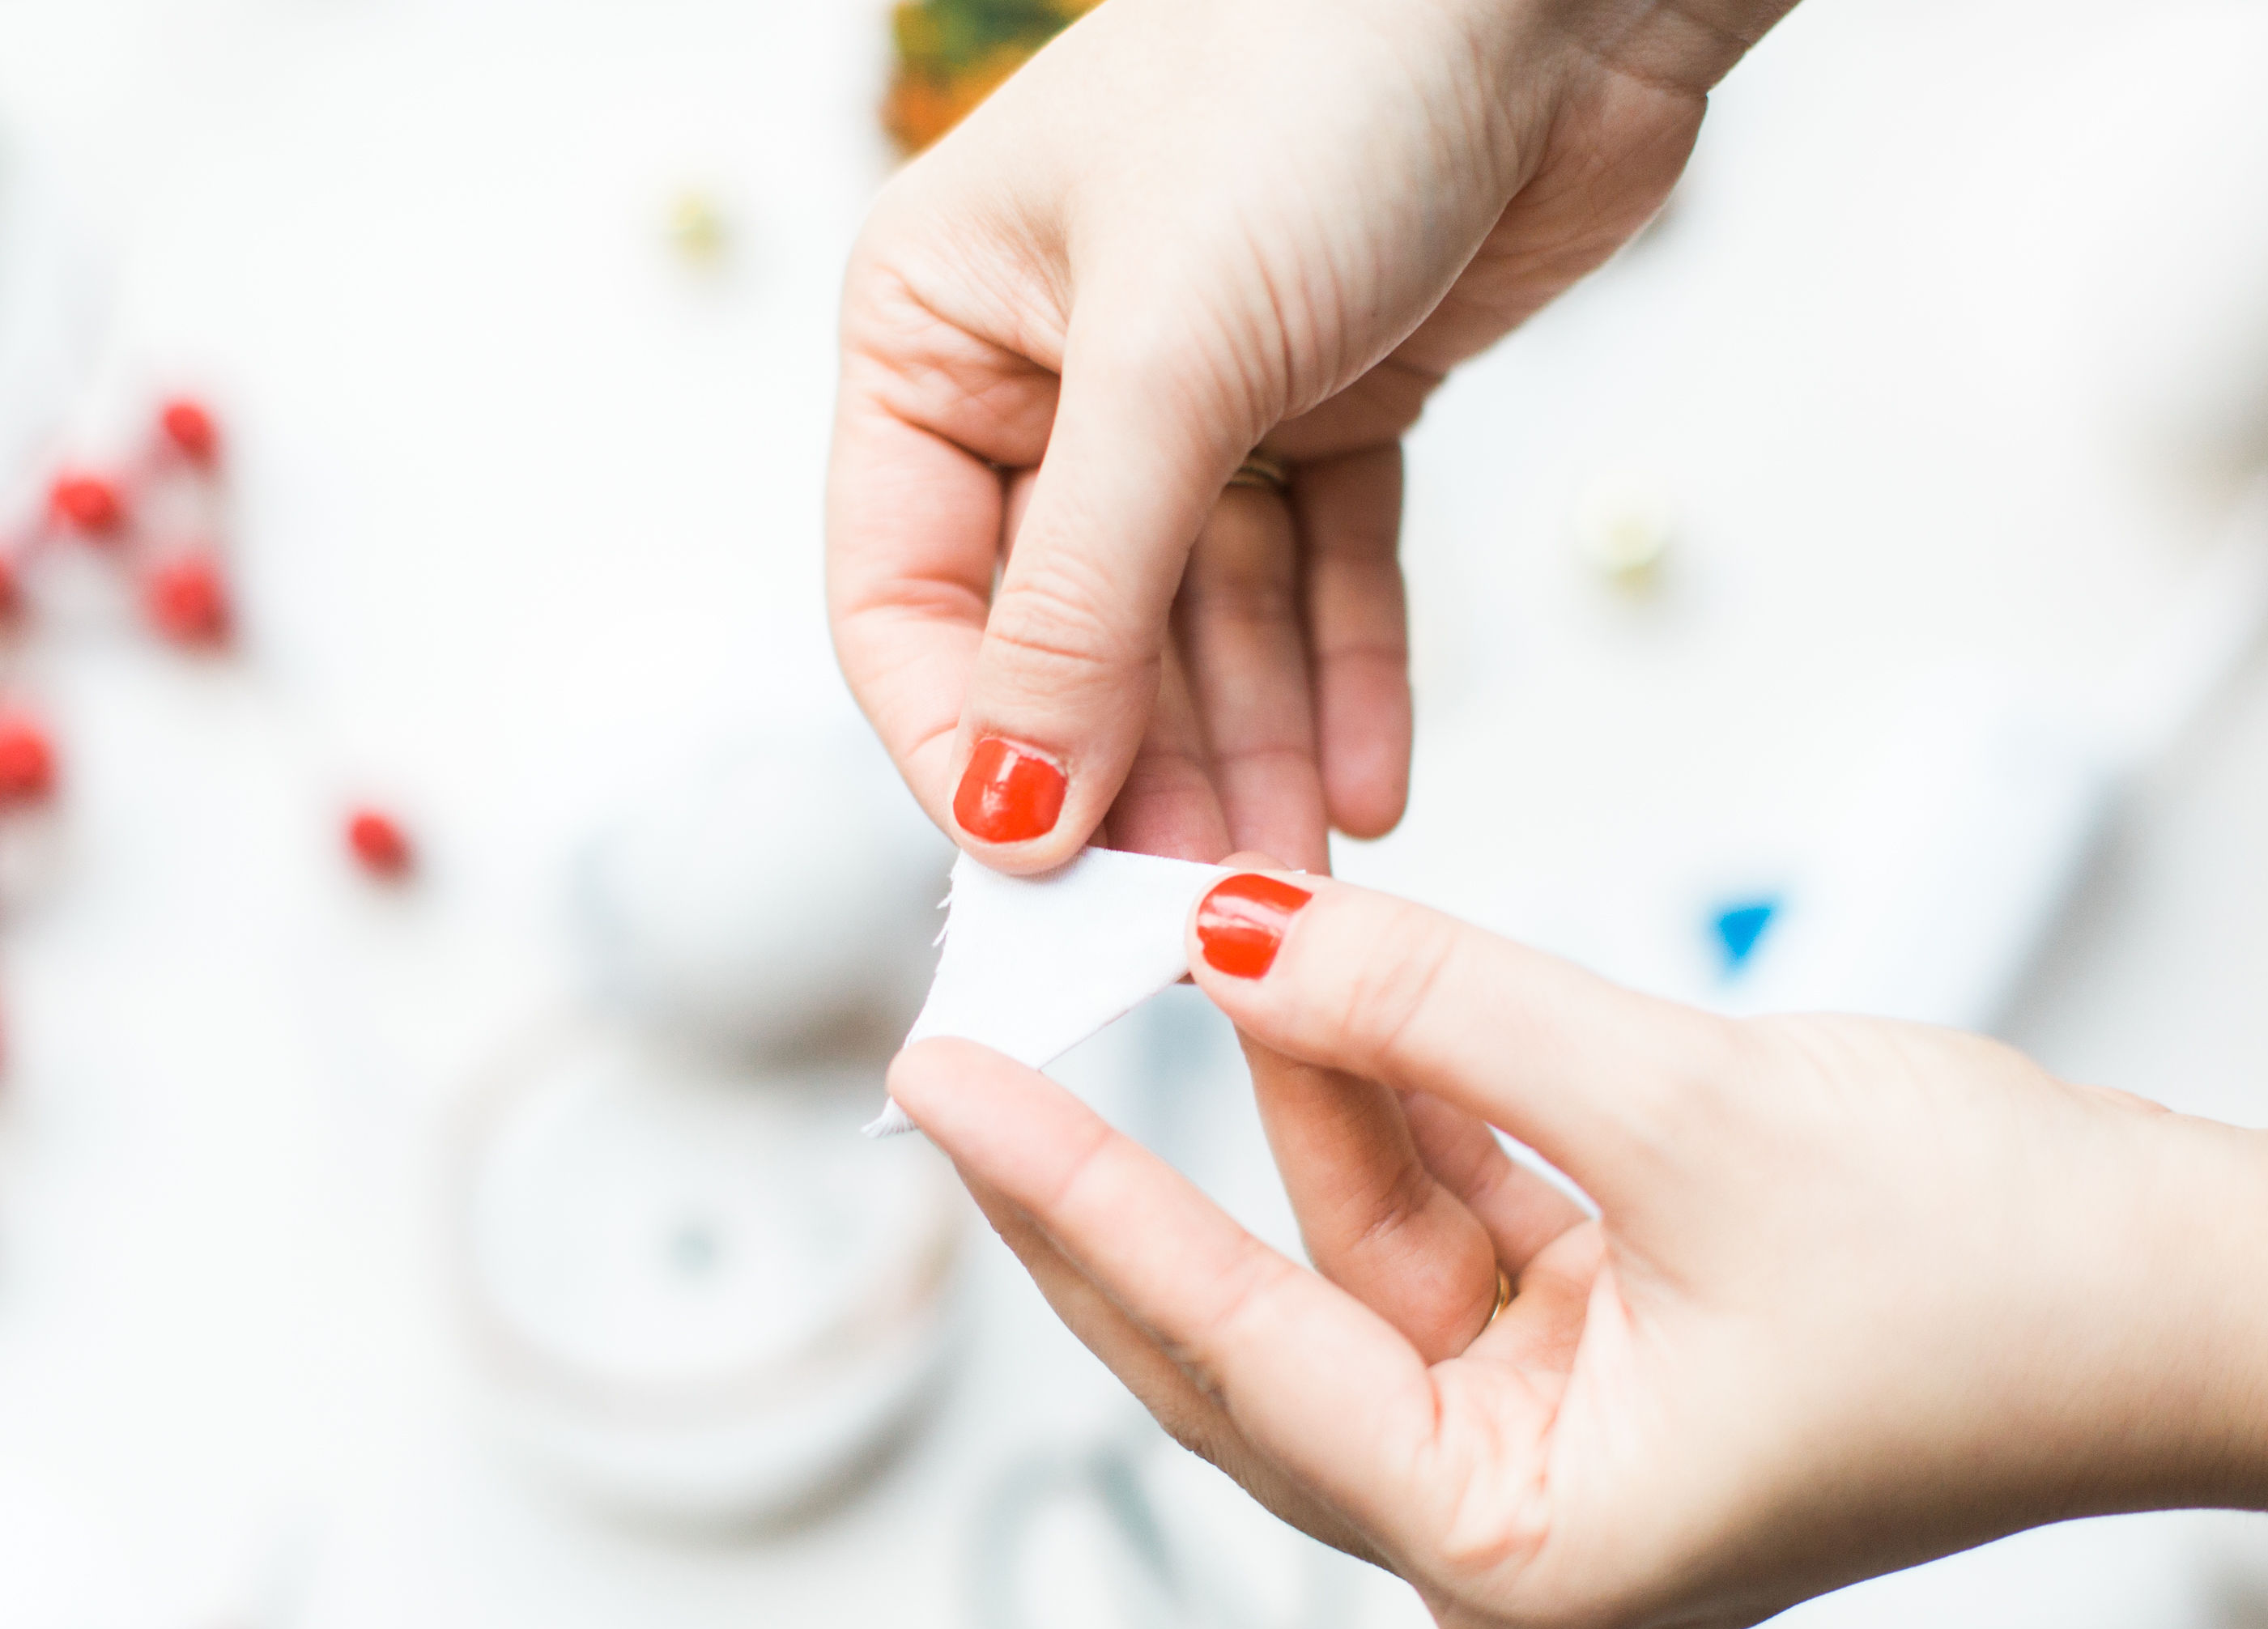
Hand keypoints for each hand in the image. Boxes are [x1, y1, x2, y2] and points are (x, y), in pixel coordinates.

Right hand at [828, 0, 1789, 872]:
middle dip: (1132, 772)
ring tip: (1296, 879)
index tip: (1040, 871)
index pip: (903, 596)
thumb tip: (1011, 802)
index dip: (968, 745)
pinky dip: (1342, 677)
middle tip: (1191, 907)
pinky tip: (1364, 788)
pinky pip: (1321, 579)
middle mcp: (1047, 373)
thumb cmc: (1315, 79)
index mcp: (934, 332)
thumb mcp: (1164, 362)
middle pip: (1062, 635)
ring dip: (1247, 754)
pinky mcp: (1330, 404)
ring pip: (1200, 627)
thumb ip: (1078, 596)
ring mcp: (1192, 396)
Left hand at [891, 870, 2267, 1628]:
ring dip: (1284, 1093)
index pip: (1237, 1361)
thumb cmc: (2008, 1276)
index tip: (945, 1095)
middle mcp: (1512, 1518)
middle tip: (966, 1050)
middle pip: (1250, 1330)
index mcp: (1521, 1549)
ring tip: (1177, 937)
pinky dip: (1392, 1095)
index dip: (1079, 1210)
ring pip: (1347, 1246)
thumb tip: (1241, 933)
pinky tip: (1318, 981)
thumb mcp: (1688, 1113)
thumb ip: (1444, 1015)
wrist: (2205, 1290)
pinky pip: (1442, 1208)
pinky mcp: (1595, 1344)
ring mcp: (1551, 1432)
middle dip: (1119, 1179)